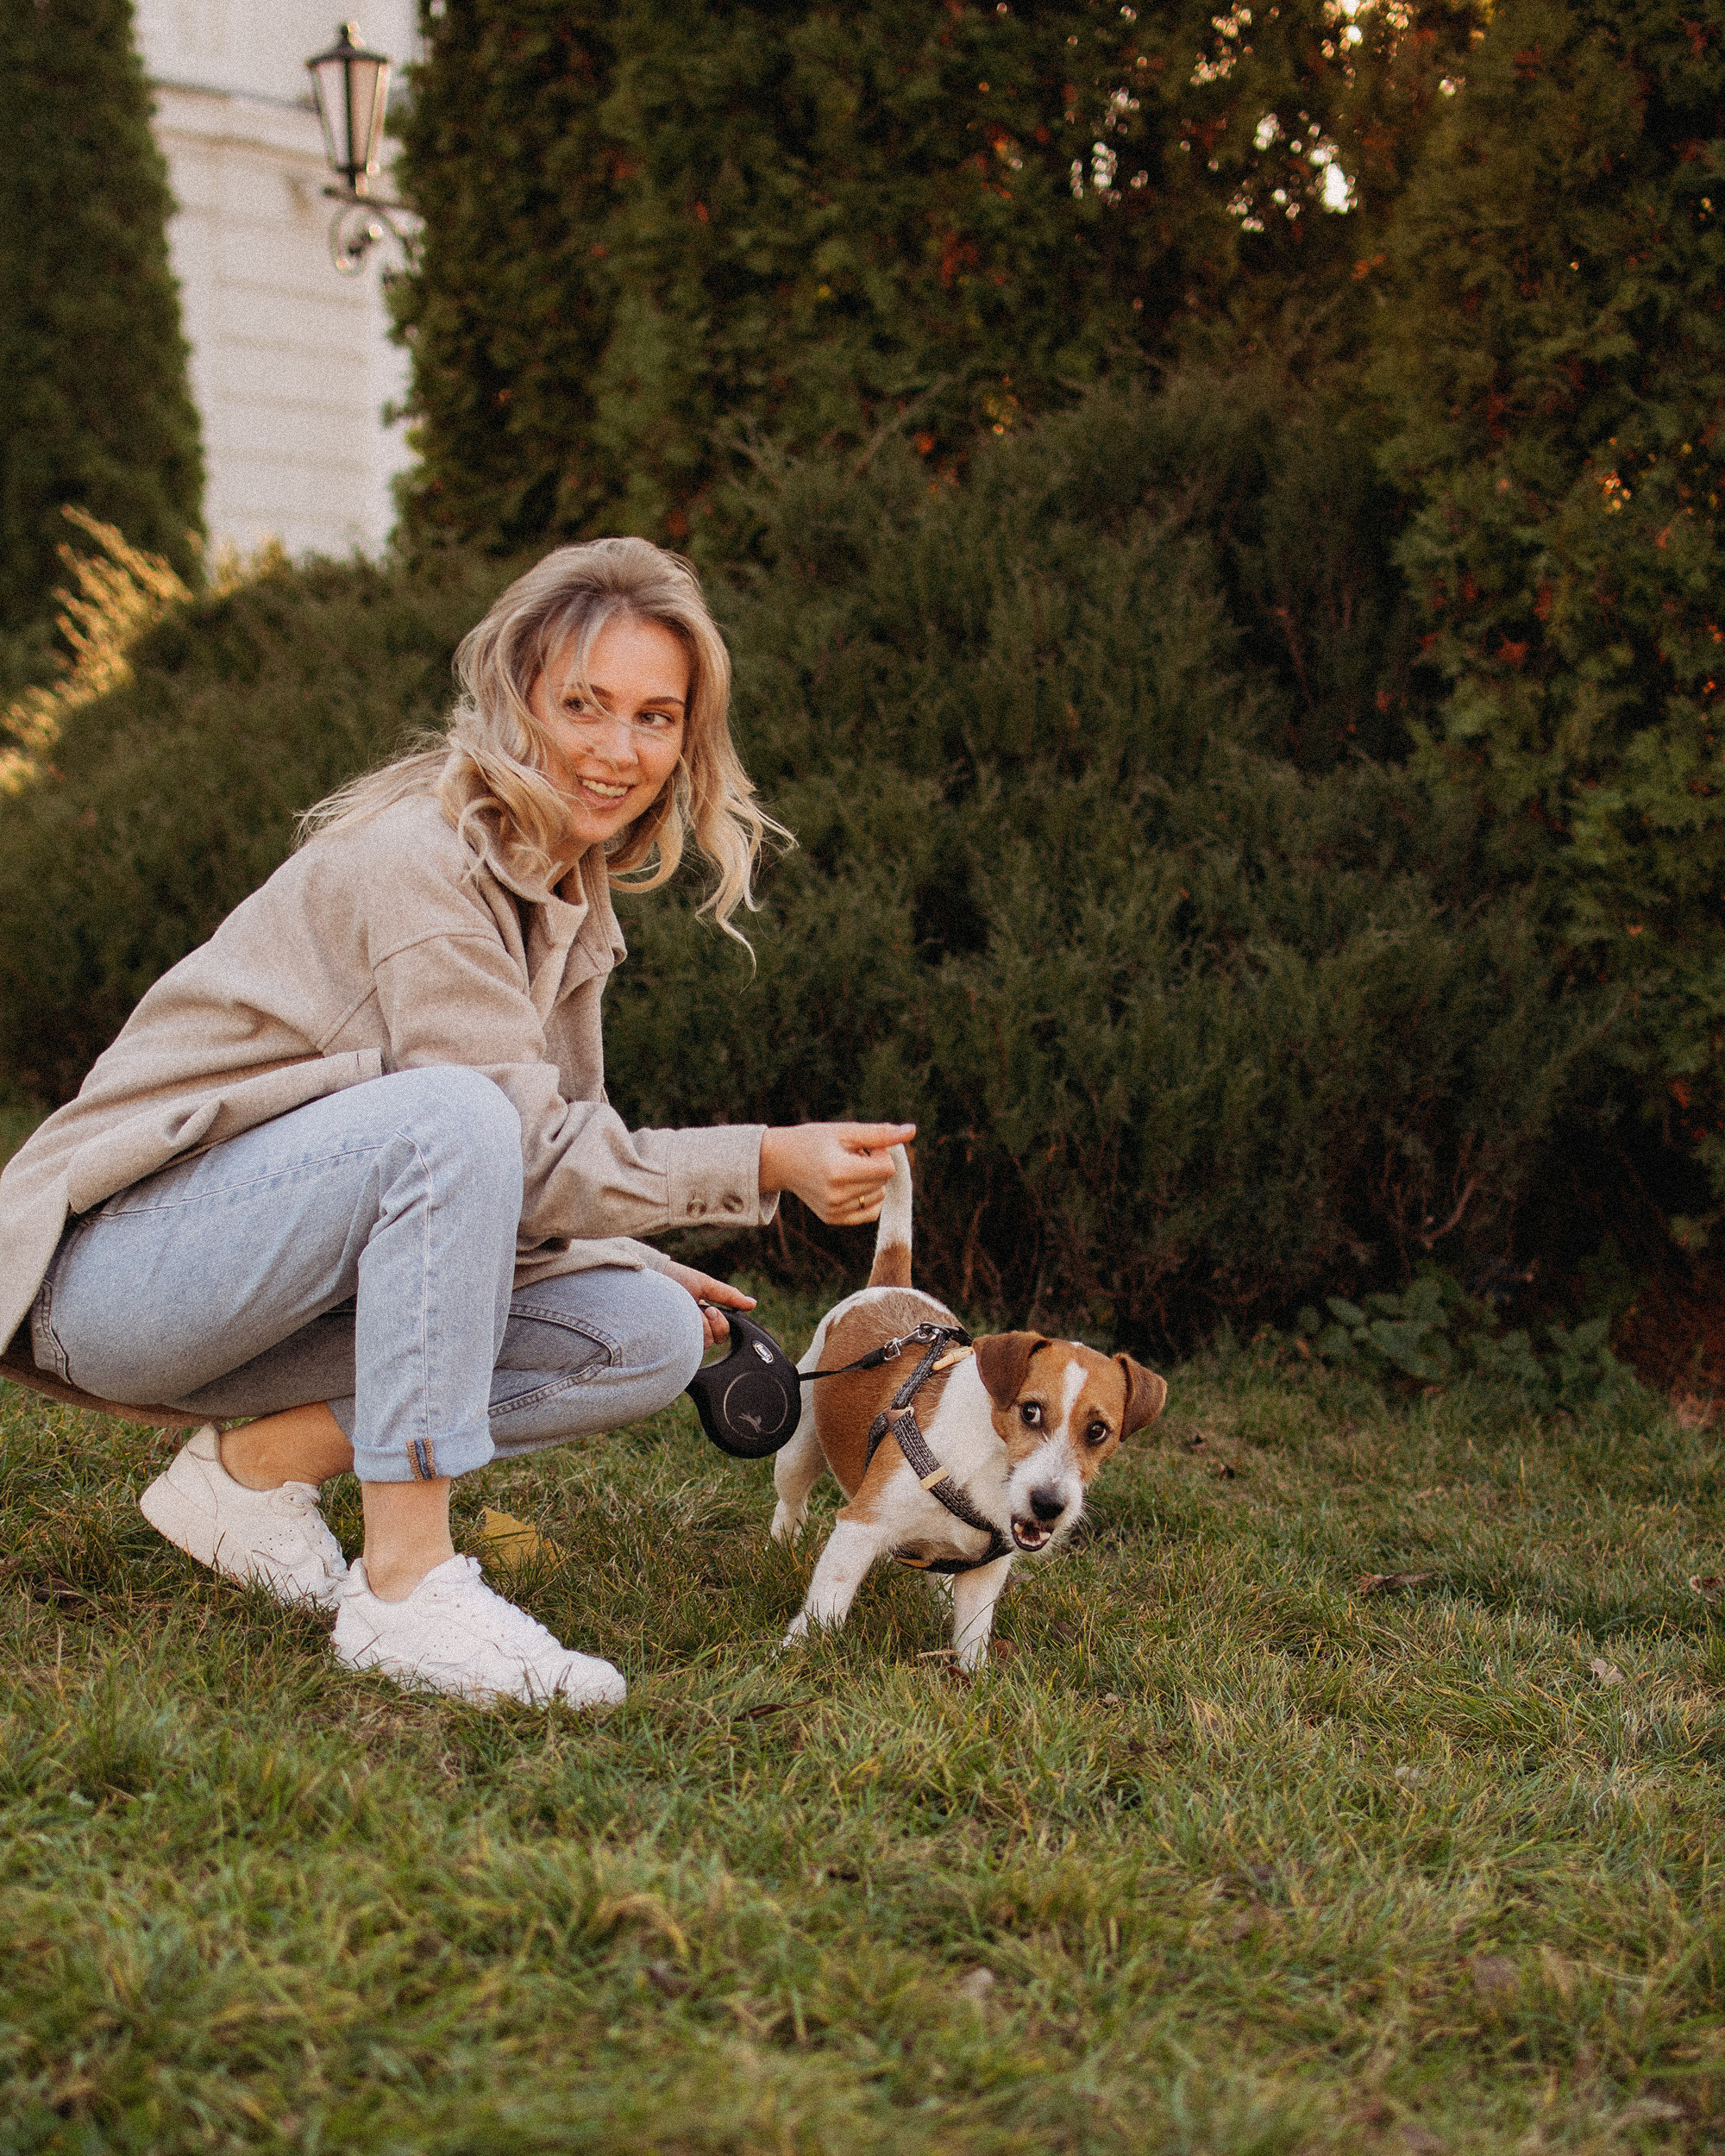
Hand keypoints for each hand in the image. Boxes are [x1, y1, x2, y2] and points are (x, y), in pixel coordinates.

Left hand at [658, 1260, 756, 1346]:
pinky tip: (676, 1323)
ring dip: (697, 1327)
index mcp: (702, 1317)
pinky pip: (686, 1348)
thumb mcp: (705, 1284)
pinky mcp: (667, 1344)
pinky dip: (685, 1334)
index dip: (720, 1324)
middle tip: (701, 1310)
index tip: (710, 1309)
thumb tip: (752, 1304)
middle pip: (713, 1340)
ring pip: (701, 1344)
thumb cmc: (674, 1279)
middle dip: (711, 1325)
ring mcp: (679, 1337)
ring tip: (684, 1312)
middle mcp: (691, 1329)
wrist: (648, 1278)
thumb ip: (729, 1295)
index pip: (721, 1332)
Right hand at [759, 1121, 916, 1226]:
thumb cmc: (814, 1140)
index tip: (864, 1146)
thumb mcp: (846, 1131)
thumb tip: (912, 1131)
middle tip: (851, 1155)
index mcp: (839, 1171)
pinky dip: (868, 1198)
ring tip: (846, 1169)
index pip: (886, 1168)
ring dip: (870, 1181)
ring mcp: (833, 1210)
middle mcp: (836, 1195)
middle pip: (883, 1182)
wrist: (780, 1161)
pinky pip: (869, 1213)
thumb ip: (880, 1133)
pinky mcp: (832, 1219)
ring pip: (879, 1197)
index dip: (881, 1153)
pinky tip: (850, 1184)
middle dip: (875, 1165)